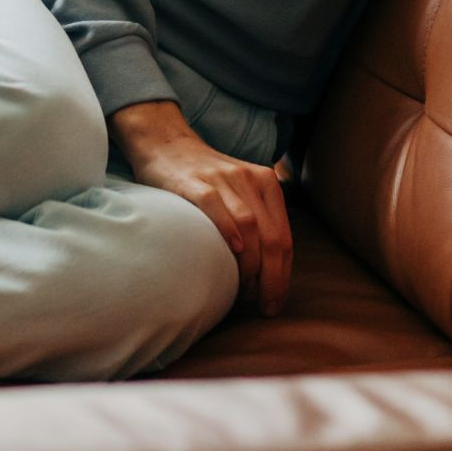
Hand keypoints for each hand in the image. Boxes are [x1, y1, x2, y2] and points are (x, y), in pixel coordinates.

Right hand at [112, 102, 292, 316]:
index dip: (283, 275)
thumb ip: (256, 220)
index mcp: (266, 183)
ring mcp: (222, 179)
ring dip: (250, 265)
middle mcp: (249, 179)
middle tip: (264, 306)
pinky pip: (216, 206)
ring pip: (250, 226)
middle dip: (272, 278)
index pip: (285, 237)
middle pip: (272, 237)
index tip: (275, 302)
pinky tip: (232, 252)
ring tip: (243, 290)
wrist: (167, 144)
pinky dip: (228, 231)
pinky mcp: (195, 182)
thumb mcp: (240, 191)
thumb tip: (266, 274)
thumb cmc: (205, 178)